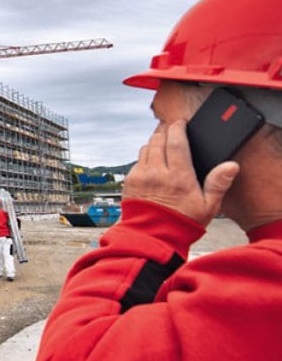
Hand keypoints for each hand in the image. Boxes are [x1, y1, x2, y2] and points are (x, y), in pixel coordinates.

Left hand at [124, 120, 238, 226]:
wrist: (152, 238)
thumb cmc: (182, 223)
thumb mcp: (208, 206)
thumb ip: (218, 183)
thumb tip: (231, 166)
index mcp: (178, 176)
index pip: (176, 141)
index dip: (178, 127)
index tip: (181, 122)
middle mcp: (157, 173)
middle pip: (158, 140)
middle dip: (165, 132)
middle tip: (172, 130)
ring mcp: (141, 176)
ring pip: (145, 147)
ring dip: (154, 142)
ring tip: (162, 144)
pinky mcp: (129, 182)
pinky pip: (137, 161)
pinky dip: (144, 157)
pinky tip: (152, 162)